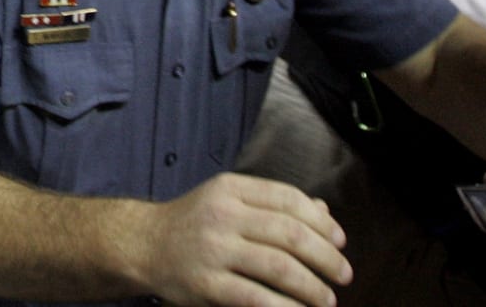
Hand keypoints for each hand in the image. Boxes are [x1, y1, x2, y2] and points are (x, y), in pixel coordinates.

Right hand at [134, 173, 350, 306]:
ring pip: (280, 267)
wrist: (142, 244)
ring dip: (313, 287)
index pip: (288, 199)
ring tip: (327, 299)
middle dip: (326, 257)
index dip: (322, 222)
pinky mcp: (206, 284)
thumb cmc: (193, 223)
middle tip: (343, 274)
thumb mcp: (227, 200)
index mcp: (230, 189)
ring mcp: (213, 250)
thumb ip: (272, 204)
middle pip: (290, 234)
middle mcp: (222, 215)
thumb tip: (323, 213)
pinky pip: (257, 297)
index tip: (340, 241)